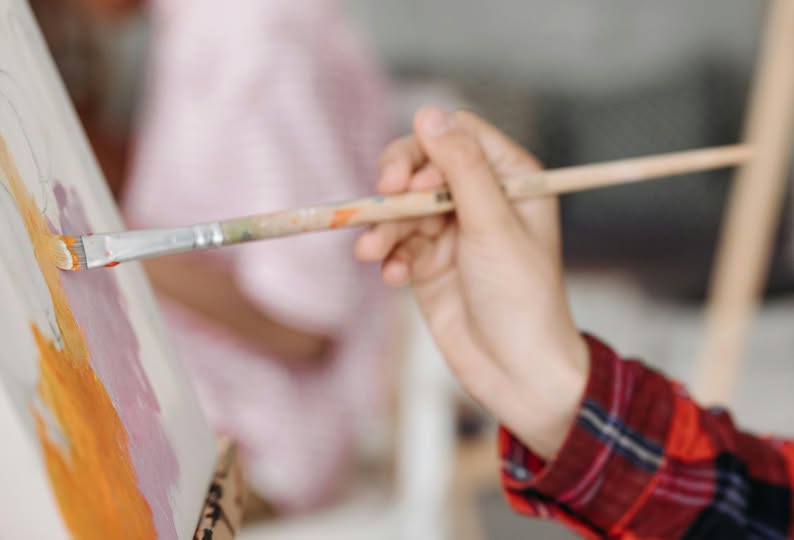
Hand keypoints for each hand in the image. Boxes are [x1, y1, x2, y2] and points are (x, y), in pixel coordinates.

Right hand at [356, 107, 588, 457]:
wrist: (517, 371)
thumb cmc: (522, 297)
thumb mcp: (494, 226)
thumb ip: (461, 169)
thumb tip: (428, 113)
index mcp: (510, 178)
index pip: (458, 135)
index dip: (427, 148)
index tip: (410, 182)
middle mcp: (479, 198)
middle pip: (421, 165)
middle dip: (397, 184)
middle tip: (381, 200)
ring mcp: (451, 230)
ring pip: (402, 207)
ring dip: (384, 228)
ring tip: (373, 253)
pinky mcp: (429, 262)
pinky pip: (397, 244)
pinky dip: (389, 256)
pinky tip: (392, 277)